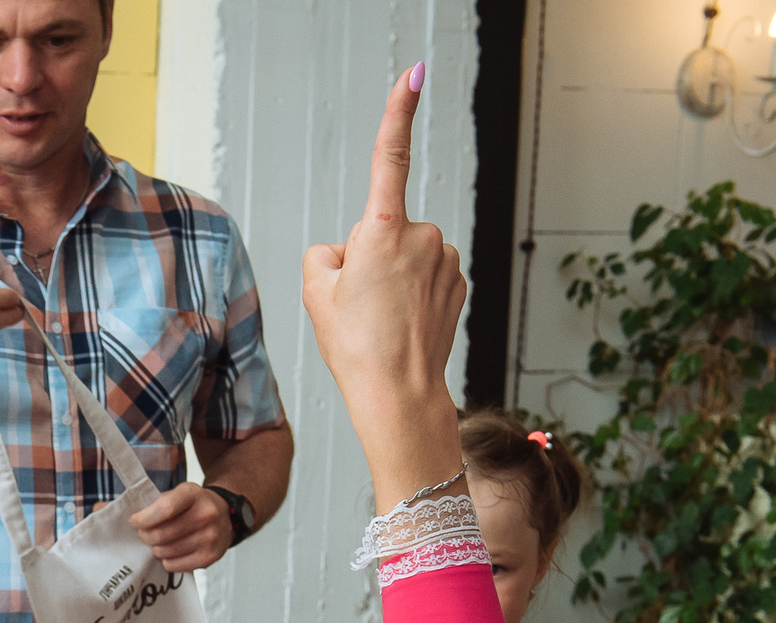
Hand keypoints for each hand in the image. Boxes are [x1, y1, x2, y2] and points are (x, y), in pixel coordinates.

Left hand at [131, 482, 234, 571]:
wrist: (225, 517)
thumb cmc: (195, 506)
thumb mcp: (180, 493)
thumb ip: (158, 503)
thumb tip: (131, 519)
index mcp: (193, 494)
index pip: (164, 509)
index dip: (143, 519)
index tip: (134, 522)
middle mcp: (205, 514)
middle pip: (161, 534)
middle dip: (145, 536)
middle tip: (144, 534)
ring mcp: (210, 537)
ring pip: (165, 552)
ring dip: (155, 549)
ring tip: (159, 543)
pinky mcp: (210, 557)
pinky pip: (174, 565)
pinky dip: (167, 561)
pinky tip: (171, 552)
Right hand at [299, 66, 467, 496]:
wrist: (398, 394)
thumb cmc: (355, 345)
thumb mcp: (317, 292)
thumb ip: (326, 253)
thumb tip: (351, 251)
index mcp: (382, 229)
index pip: (389, 159)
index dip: (397, 114)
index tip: (413, 75)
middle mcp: (423, 234)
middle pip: (380, 229)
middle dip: (368, 256)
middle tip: (360, 304)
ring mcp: (445, 257)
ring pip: (405, 254)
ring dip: (391, 277)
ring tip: (382, 319)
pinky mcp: (459, 279)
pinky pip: (425, 274)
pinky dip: (412, 292)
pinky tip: (404, 323)